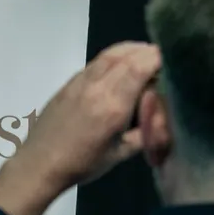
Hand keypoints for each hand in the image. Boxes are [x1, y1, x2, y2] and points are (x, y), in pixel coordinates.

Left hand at [0, 42, 161, 214]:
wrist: (39, 164)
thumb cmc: (83, 164)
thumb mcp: (120, 154)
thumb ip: (144, 132)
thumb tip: (162, 116)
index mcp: (113, 105)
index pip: (140, 66)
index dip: (159, 58)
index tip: (174, 61)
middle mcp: (98, 86)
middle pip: (128, 55)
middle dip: (148, 52)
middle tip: (165, 58)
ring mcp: (81, 81)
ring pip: (110, 54)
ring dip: (131, 50)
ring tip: (146, 56)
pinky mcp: (69, 82)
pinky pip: (96, 61)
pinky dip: (114, 57)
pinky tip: (121, 66)